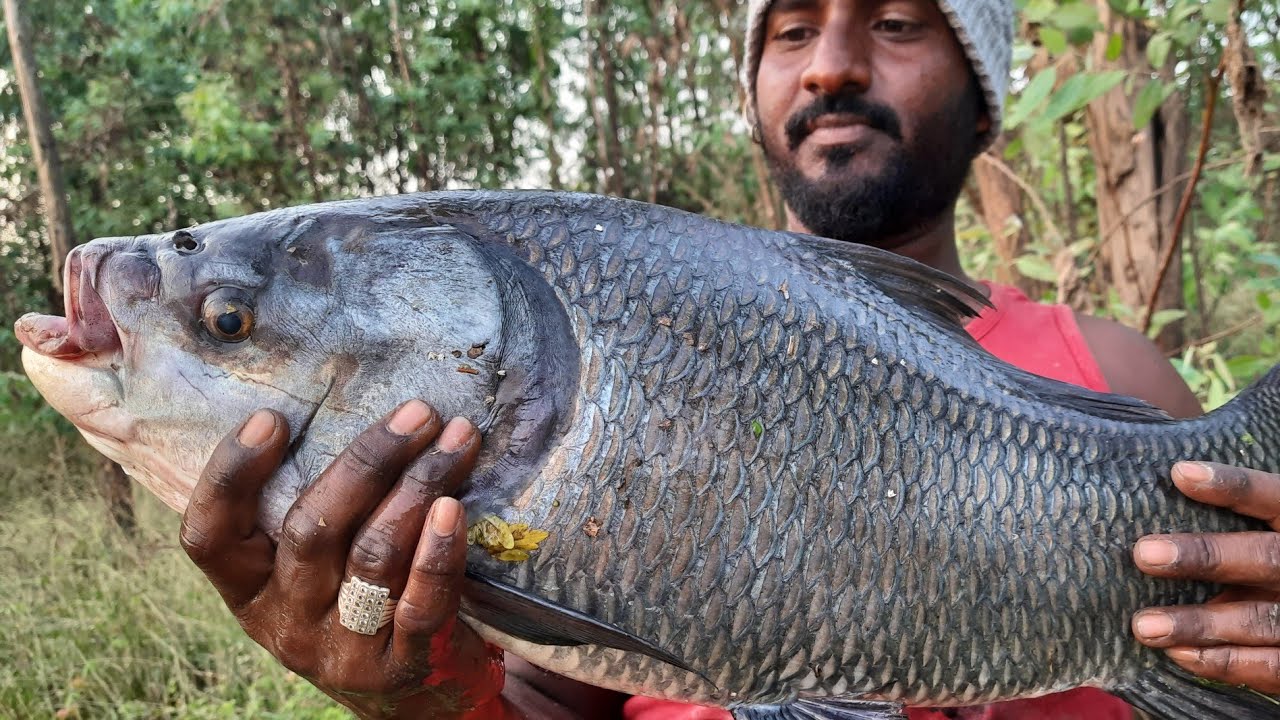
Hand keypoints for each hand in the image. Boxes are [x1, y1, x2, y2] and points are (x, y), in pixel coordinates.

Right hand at [179, 400, 511, 718]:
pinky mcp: (398, 667)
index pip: (209, 535)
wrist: (408, 696)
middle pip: (311, 530)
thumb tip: (339, 399)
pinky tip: (454, 509)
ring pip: (373, 555)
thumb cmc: (356, 600)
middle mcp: (284, 621)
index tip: (272, 418)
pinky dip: (439, 553)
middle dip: (368, 461)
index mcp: (248, 588)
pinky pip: (419, 604)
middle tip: (417, 413)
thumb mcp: (312, 567)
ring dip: (418, 487)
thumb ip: (313, 507)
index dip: (231, 475)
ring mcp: (340, 650)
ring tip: (457, 440)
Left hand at [1131, 461, 1279, 692]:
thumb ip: (1230, 520)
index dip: (1232, 485)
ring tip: (1144, 626)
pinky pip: (1269, 666)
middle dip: (1205, 556)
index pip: (1272, 497)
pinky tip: (1180, 654)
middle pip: (1264, 558)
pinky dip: (1223, 662)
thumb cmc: (1267, 559)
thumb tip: (1162, 488)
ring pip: (1260, 618)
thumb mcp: (1264, 532)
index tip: (1180, 474)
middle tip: (1144, 554)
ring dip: (1199, 624)